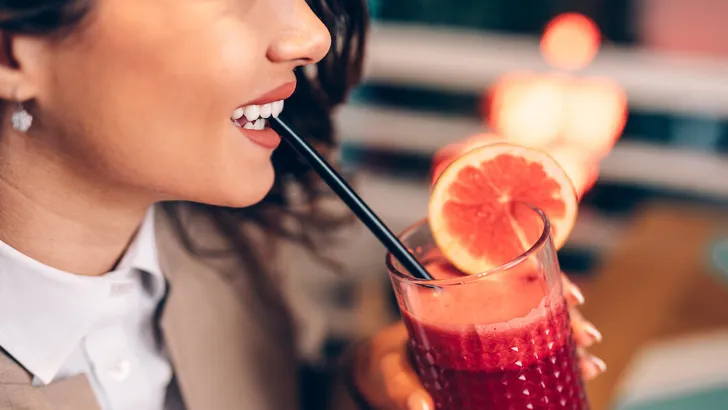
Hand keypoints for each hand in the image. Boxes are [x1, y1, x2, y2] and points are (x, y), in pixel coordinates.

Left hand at [352, 276, 603, 409]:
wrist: (386, 375)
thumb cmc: (385, 365)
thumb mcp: (389, 372)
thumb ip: (402, 386)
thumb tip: (422, 408)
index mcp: (441, 281)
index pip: (493, 262)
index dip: (536, 273)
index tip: (566, 295)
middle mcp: (468, 292)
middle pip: (521, 286)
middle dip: (560, 309)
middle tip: (585, 336)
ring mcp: (484, 315)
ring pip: (531, 311)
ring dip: (565, 331)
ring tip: (590, 358)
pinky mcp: (494, 339)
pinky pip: (528, 336)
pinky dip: (555, 349)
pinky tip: (580, 365)